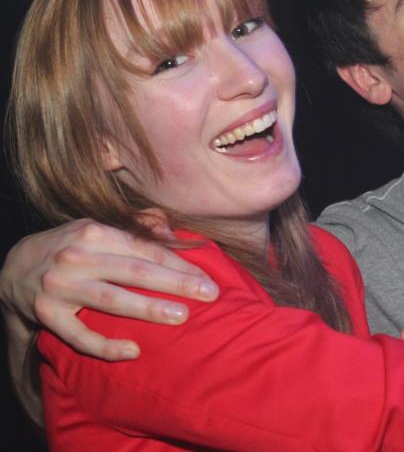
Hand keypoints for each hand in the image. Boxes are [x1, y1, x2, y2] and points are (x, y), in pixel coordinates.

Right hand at [1, 218, 218, 360]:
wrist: (11, 268)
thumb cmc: (69, 246)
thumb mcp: (96, 227)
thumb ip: (136, 227)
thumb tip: (173, 233)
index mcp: (94, 233)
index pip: (145, 249)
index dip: (178, 263)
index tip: (207, 276)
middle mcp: (77, 257)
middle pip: (135, 271)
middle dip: (175, 283)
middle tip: (208, 294)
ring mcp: (60, 287)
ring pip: (111, 299)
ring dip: (148, 308)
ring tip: (181, 317)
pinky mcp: (46, 315)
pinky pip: (79, 336)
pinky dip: (106, 346)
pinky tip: (134, 350)